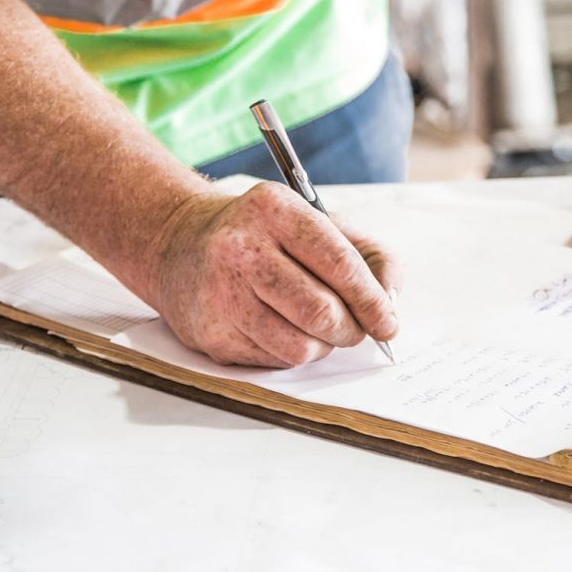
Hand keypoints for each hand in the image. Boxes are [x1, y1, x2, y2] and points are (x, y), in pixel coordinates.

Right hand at [143, 182, 401, 366]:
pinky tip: (280, 328)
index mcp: (275, 209)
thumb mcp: (317, 222)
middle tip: (356, 329)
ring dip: (323, 346)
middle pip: (321, 312)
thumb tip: (390, 302)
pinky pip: (274, 361)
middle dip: (351, 330)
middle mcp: (241, 247)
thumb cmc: (264, 236)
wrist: (180, 244)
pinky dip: (292, 352)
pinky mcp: (211, 333)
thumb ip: (368, 255)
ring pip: (300, 347)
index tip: (388, 322)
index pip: (339, 264)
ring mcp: (220, 292)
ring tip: (317, 327)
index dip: (372, 301)